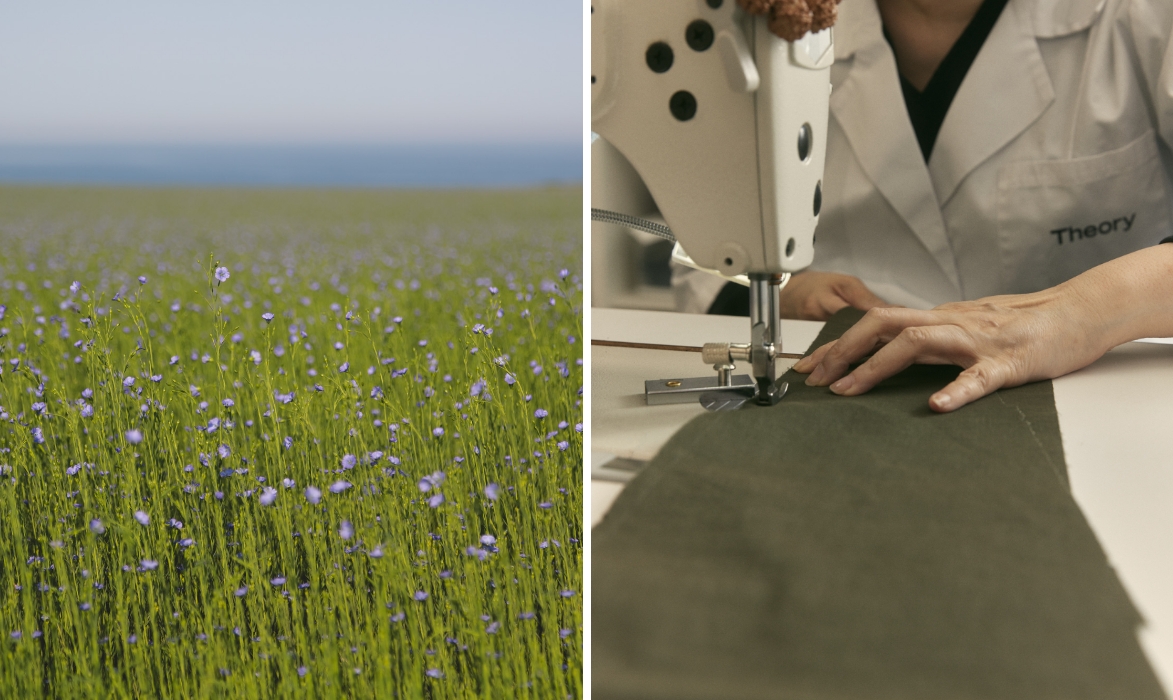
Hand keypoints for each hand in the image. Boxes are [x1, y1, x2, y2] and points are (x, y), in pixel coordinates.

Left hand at [791, 245, 1172, 411]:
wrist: (1078, 312)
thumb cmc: (1023, 324)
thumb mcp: (966, 327)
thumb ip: (931, 339)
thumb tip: (888, 352)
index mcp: (938, 318)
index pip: (876, 323)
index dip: (838, 343)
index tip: (807, 366)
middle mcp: (950, 322)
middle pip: (883, 324)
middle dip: (842, 350)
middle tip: (814, 380)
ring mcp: (978, 340)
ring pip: (918, 343)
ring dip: (877, 366)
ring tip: (849, 391)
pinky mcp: (1009, 362)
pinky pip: (979, 376)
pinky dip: (957, 389)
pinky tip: (937, 405)